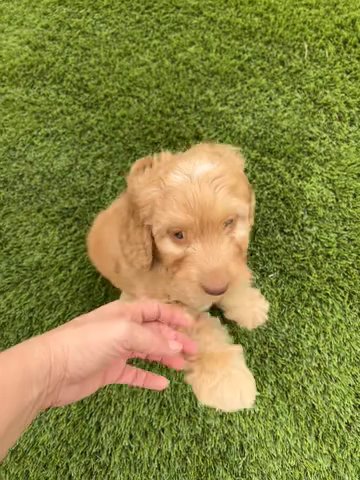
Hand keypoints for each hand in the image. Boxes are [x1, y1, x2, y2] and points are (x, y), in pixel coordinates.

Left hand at [41, 300, 196, 407]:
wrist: (51, 370)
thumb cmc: (85, 342)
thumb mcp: (122, 332)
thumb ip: (151, 338)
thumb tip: (176, 346)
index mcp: (125, 314)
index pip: (155, 310)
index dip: (174, 316)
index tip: (193, 326)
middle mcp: (122, 330)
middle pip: (155, 332)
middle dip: (175, 339)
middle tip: (194, 351)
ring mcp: (116, 351)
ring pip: (148, 352)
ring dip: (166, 357)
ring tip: (184, 365)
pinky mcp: (110, 371)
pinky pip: (135, 373)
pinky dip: (149, 377)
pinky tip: (163, 384)